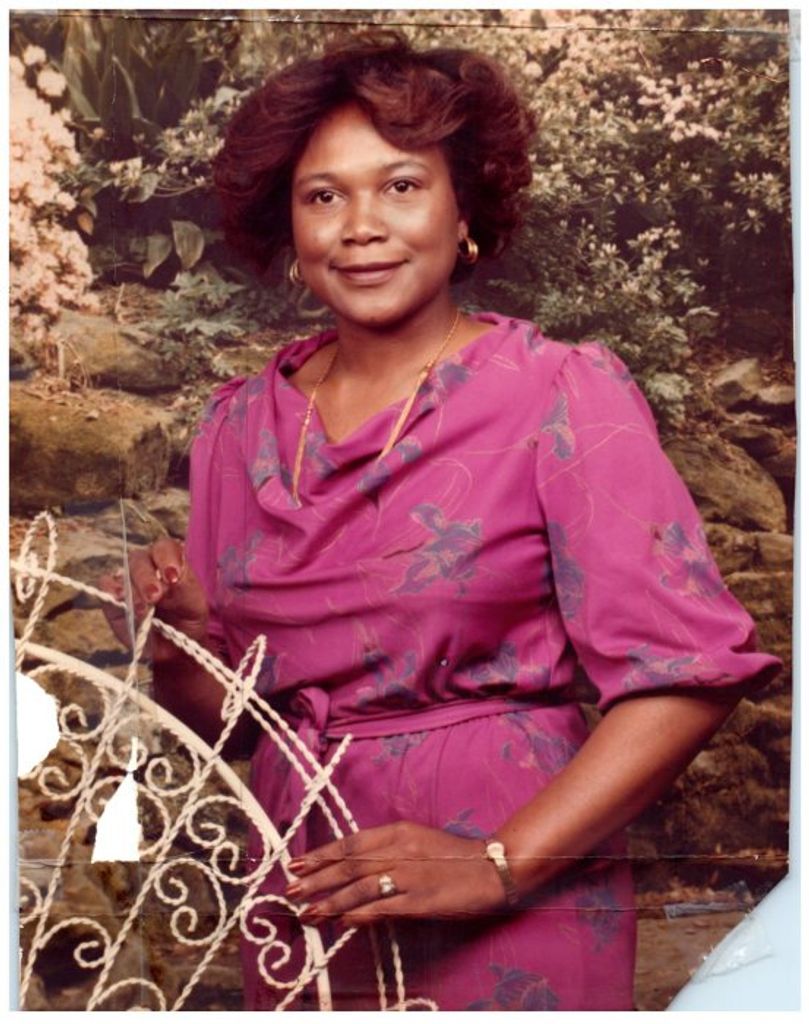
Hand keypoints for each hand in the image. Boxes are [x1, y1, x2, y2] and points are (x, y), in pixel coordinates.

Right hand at [99, 537, 208, 661]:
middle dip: (146, 578)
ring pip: (123, 572)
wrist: (173, 646)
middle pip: (140, 559)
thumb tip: (168, 578)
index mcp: (169, 560)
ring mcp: (127, 580)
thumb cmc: (187, 619)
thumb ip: (184, 588)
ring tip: (141, 610)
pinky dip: (111, 592)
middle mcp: (146, 566)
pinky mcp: (112, 597)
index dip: (167, 558)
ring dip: (132, 590)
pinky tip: (121, 602)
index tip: (172, 576)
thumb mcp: (195, 605)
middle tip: (154, 597)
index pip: (165, 548)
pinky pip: (105, 586)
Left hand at [285, 821, 507, 926]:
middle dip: (316, 877)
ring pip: (359, 888)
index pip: (351, 843)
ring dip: (330, 900)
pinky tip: (341, 921)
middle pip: (349, 865)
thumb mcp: (417, 841)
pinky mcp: (418, 901)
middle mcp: (399, 850)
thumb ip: (387, 851)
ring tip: (307, 911)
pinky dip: (358, 915)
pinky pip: (381, 908)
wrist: (490, 869)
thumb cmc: (453, 856)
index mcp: (398, 831)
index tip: (297, 862)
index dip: (322, 854)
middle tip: (290, 888)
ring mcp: (408, 876)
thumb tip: (354, 867)